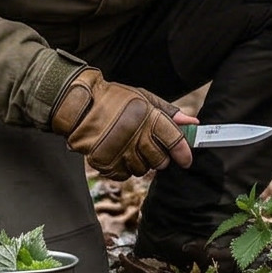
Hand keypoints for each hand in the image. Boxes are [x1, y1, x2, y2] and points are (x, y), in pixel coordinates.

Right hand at [49, 67, 196, 179]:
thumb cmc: (113, 100)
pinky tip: (119, 153)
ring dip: (142, 162)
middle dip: (160, 156)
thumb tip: (193, 124)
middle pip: (160, 160)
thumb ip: (168, 112)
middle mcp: (134, 134)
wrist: (78, 105)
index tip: (186, 159)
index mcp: (147, 116)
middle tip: (150, 146)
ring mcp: (118, 150)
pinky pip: (124, 174)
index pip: (174, 141)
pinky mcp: (104, 162)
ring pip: (143, 169)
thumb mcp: (143, 97)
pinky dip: (124, 167)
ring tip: (131, 146)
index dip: (184, 153)